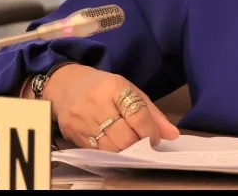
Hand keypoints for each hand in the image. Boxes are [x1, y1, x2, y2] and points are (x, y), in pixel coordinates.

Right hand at [42, 64, 180, 151]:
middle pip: (124, 136)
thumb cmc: (101, 87)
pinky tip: (114, 147)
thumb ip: (151, 113)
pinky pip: (96, 151)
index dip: (150, 132)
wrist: (64, 84)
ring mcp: (82, 120)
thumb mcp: (129, 90)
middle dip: (138, 145)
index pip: (138, 115)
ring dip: (125, 152)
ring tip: (129, 147)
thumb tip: (173, 135)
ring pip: (111, 148)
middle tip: (142, 144)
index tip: (154, 139)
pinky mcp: (72, 133)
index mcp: (114, 87)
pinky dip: (109, 153)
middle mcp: (96, 103)